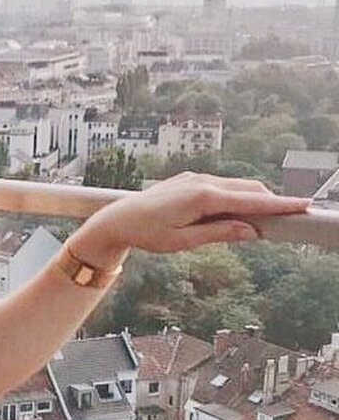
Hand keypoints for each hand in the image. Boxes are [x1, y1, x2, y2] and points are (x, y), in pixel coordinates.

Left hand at [72, 171, 312, 263]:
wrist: (117, 219)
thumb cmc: (146, 233)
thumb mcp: (184, 241)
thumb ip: (219, 234)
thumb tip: (252, 231)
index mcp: (202, 197)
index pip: (251, 200)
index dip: (280, 204)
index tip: (304, 206)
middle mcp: (201, 182)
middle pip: (249, 189)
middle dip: (270, 202)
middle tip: (288, 220)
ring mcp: (195, 178)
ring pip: (236, 186)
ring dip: (252, 200)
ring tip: (262, 222)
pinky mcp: (190, 180)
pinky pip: (222, 186)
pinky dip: (235, 197)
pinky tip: (235, 213)